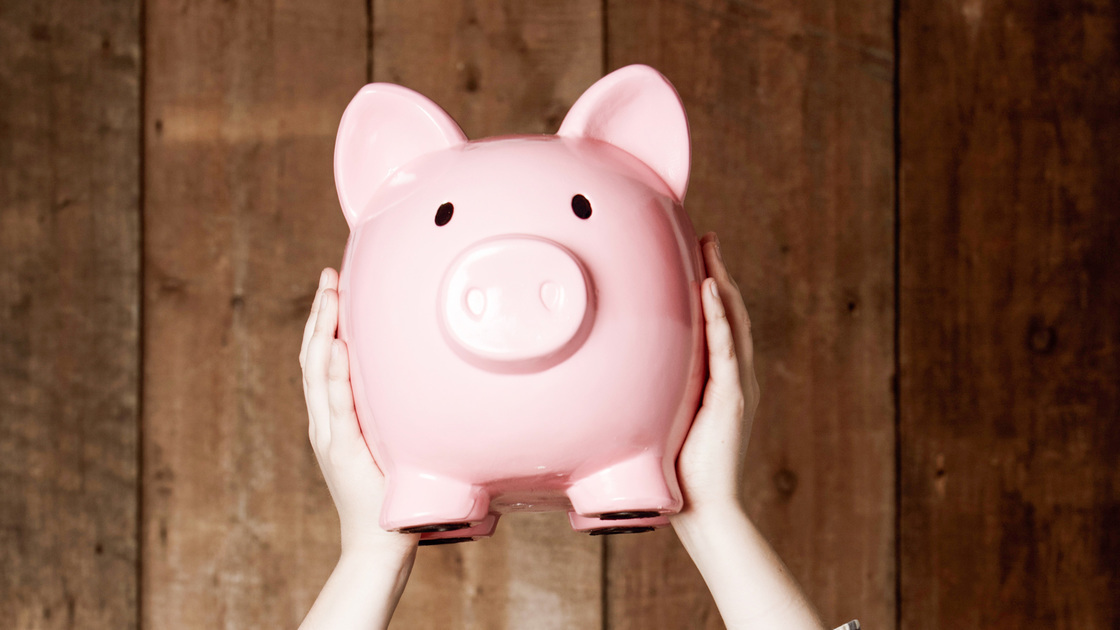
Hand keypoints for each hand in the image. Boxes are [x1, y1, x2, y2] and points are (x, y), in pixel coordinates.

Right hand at [299, 268, 417, 554]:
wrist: (379, 541)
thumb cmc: (390, 493)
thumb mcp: (391, 440)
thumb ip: (390, 413)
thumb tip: (415, 379)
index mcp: (333, 416)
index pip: (321, 358)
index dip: (324, 320)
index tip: (333, 284)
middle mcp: (324, 420)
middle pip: (312, 356)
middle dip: (319, 313)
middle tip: (328, 275)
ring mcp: (329, 434)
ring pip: (317, 373)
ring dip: (322, 331)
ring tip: (329, 296)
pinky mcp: (340, 449)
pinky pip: (336, 405)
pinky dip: (333, 374)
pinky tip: (337, 347)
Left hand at [673, 232, 760, 518]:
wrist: (703, 508)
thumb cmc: (676, 469)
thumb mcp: (662, 416)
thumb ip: (655, 391)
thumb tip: (624, 370)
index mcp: (720, 380)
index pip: (718, 323)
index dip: (711, 287)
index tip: (697, 256)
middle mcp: (734, 377)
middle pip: (730, 312)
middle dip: (719, 272)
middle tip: (707, 237)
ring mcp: (737, 386)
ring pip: (734, 322)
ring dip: (722, 282)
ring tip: (711, 249)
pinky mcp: (733, 399)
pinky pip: (726, 349)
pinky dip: (720, 317)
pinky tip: (711, 289)